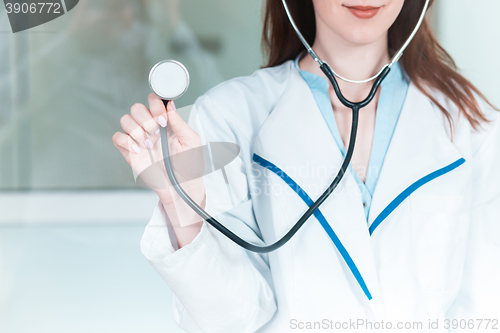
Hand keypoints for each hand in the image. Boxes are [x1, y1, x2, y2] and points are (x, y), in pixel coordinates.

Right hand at [113, 93, 205, 207]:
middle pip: (136, 108)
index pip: (153, 101)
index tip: (163, 119)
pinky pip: (118, 138)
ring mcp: (139, 139)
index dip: (155, 105)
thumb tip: (170, 104)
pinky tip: (138, 150)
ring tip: (150, 145)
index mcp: (165, 122)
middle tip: (157, 134)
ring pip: (125, 120)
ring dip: (137, 130)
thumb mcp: (191, 141)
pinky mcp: (130, 152)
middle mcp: (150, 128)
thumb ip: (179, 122)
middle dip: (146, 119)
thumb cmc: (189, 165)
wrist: (181, 186)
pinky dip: (126, 141)